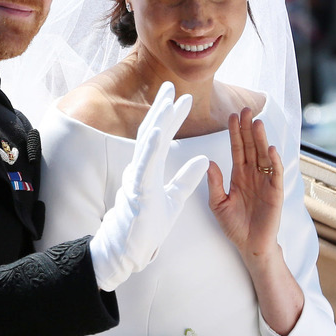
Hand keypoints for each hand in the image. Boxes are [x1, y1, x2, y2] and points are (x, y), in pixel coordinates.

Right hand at [89, 82, 209, 290]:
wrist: (131, 250)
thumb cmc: (147, 227)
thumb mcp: (174, 199)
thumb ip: (187, 179)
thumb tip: (205, 160)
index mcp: (149, 169)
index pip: (162, 138)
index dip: (171, 117)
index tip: (183, 99)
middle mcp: (141, 169)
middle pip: (151, 133)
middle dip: (161, 109)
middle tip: (170, 86)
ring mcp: (137, 178)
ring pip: (147, 144)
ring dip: (157, 121)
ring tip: (167, 101)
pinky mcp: (138, 191)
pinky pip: (145, 165)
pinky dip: (151, 147)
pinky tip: (158, 131)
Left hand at [206, 108, 284, 261]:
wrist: (250, 246)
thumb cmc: (234, 225)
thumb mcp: (218, 204)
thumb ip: (214, 184)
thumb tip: (209, 162)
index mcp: (238, 175)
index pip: (237, 148)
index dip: (235, 133)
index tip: (231, 116)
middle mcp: (253, 174)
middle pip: (251, 147)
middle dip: (248, 129)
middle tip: (246, 109)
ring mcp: (265, 182)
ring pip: (263, 155)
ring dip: (261, 139)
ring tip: (257, 123)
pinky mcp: (275, 192)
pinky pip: (275, 173)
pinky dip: (274, 161)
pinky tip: (270, 149)